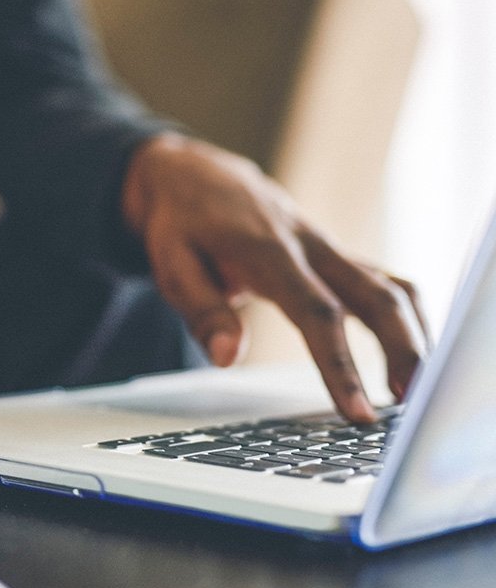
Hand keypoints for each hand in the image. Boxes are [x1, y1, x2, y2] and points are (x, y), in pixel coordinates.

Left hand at [121, 132, 428, 421]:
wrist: (194, 176)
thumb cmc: (181, 223)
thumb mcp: (171, 264)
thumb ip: (202, 311)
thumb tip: (227, 359)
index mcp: (268, 251)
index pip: (316, 313)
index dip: (341, 365)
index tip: (358, 412)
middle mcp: (309, 246)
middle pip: (377, 297)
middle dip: (404, 351)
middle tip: (412, 404)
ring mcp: (328, 248)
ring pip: (391, 288)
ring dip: (414, 337)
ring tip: (416, 390)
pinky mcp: (335, 255)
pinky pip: (384, 283)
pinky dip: (406, 318)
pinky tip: (412, 354)